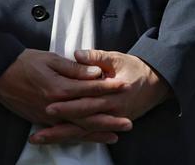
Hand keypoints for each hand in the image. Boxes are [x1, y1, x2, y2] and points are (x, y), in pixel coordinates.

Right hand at [0, 49, 130, 144]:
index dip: (109, 87)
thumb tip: (95, 73)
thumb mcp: (49, 58)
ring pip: (78, 127)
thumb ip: (73, 68)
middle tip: (129, 121)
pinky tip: (91, 137)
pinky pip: (64, 132)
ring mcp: (48, 116)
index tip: (125, 85)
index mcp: (59, 87)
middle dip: (110, 118)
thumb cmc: (23, 61)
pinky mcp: (40, 121)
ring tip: (117, 134)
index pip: (90, 89)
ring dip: (99, 131)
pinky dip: (80, 136)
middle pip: (88, 115)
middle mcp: (55, 106)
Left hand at [29, 50, 171, 144]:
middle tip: (38, 131)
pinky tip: (58, 139)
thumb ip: (96, 57)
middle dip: (59, 127)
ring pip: (84, 131)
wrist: (157, 82)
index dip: (68, 105)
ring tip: (40, 138)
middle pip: (82, 122)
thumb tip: (78, 55)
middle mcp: (112, 111)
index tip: (49, 105)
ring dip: (62, 135)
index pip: (86, 102)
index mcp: (112, 94)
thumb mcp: (116, 58)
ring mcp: (112, 119)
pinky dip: (75, 137)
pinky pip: (91, 133)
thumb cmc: (134, 67)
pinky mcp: (111, 122)